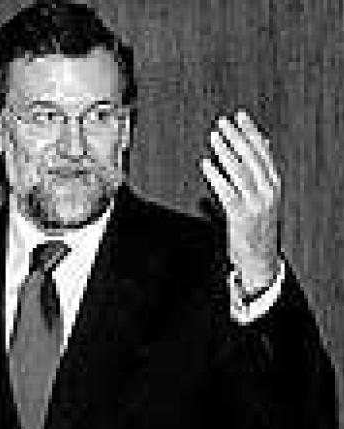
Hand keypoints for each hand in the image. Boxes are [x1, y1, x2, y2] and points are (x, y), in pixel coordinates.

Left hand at [199, 110, 280, 292]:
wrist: (261, 258)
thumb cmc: (258, 225)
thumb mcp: (265, 194)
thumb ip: (262, 169)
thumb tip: (262, 142)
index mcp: (274, 184)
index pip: (263, 152)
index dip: (251, 132)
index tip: (239, 116)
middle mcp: (268, 191)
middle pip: (252, 158)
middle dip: (237, 138)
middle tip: (222, 123)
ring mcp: (255, 204)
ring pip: (240, 172)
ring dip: (226, 152)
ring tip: (214, 138)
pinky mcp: (240, 216)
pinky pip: (227, 192)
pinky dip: (217, 176)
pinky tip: (207, 164)